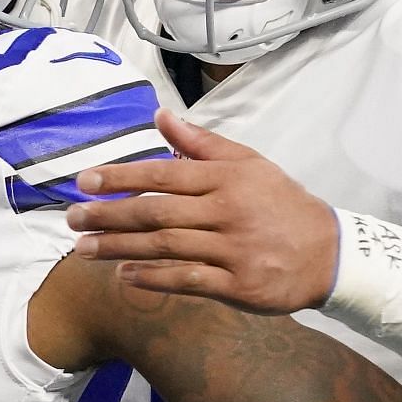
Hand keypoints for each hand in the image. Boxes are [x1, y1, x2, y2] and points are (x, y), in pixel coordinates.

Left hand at [64, 110, 338, 315]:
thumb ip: (202, 143)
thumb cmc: (281, 204)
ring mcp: (232, 249)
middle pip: (156, 211)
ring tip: (84, 248)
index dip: (121, 176)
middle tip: (72, 218)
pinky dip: (153, 278)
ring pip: (165, 246)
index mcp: (226, 178)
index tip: (85, 181)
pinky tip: (124, 275)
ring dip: (119, 247)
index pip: (163, 173)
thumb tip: (161, 116)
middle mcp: (226, 211)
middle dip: (109, 214)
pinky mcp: (237, 284)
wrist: (328, 252)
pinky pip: (187, 280)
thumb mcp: (248, 164)